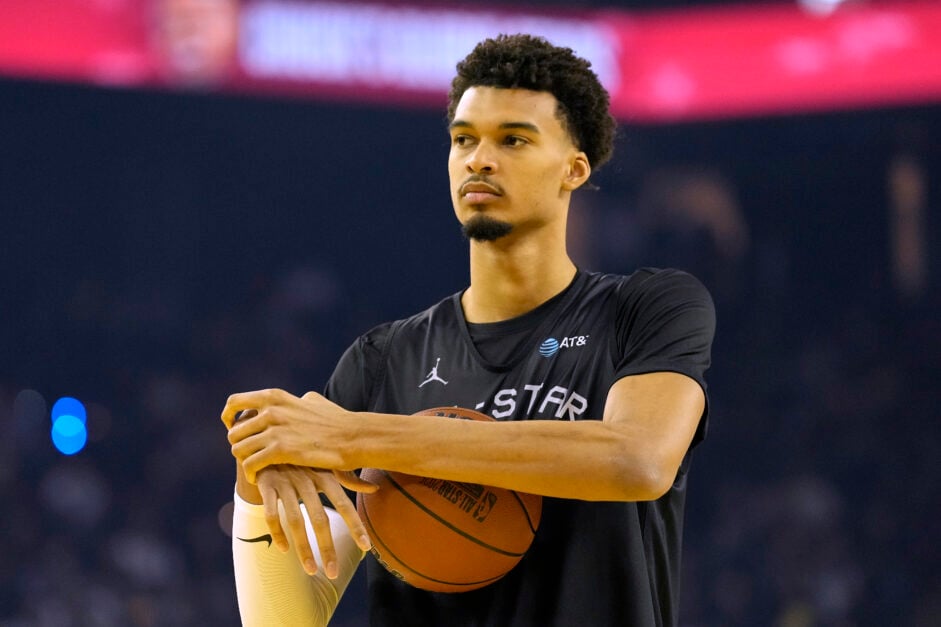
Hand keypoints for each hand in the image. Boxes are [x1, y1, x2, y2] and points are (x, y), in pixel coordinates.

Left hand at [223, 389, 350, 481]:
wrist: (352, 437)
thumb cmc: (336, 421)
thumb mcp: (312, 401)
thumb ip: (295, 402)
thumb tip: (295, 401)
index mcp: (274, 397)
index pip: (234, 403)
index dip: (228, 418)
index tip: (234, 429)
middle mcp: (270, 410)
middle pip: (234, 432)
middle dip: (239, 446)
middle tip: (250, 457)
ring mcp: (275, 429)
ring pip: (238, 449)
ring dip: (244, 462)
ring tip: (255, 469)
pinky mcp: (280, 450)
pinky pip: (250, 464)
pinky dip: (250, 473)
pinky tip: (258, 478)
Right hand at [256, 464, 375, 577]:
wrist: (271, 436)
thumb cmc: (304, 455)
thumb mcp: (326, 463)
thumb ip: (348, 479)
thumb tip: (374, 488)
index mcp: (325, 475)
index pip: (345, 504)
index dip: (355, 525)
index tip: (366, 547)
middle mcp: (307, 479)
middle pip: (319, 518)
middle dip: (327, 547)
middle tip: (333, 572)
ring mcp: (286, 482)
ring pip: (294, 520)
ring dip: (303, 548)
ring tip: (312, 570)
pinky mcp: (266, 484)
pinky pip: (270, 513)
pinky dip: (277, 532)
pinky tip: (284, 550)